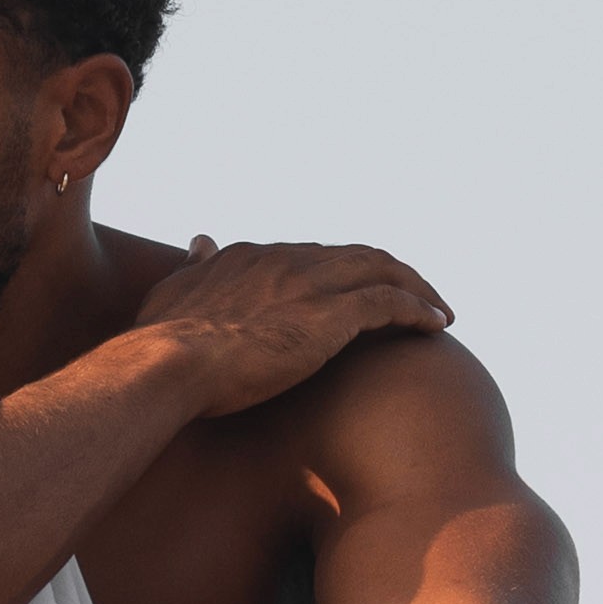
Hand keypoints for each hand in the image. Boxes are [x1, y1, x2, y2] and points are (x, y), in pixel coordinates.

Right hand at [127, 234, 451, 415]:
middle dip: (391, 272)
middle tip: (416, 295)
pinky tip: (437, 324)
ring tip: (439, 309)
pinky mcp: (331, 315)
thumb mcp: (172, 293)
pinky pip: (390, 302)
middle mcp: (288, 259)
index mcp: (254, 257)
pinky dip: (418, 307)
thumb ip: (193, 267)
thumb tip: (200, 240)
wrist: (170, 363)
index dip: (342, 271)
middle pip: (356, 254)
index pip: (312, 255)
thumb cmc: (163, 343)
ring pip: (382, 269)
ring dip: (417, 285)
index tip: (359, 290)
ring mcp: (311, 284)